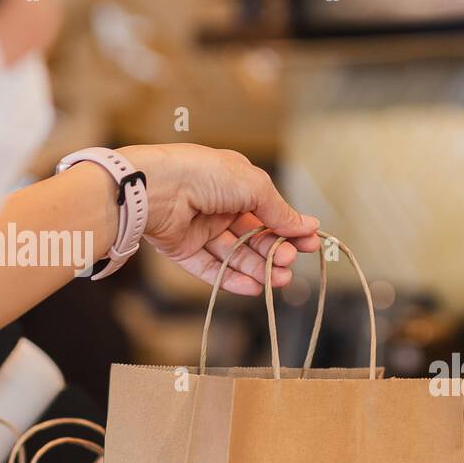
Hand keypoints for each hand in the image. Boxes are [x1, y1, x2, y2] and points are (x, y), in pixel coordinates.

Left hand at [118, 144, 320, 295]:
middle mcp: (218, 206)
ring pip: (235, 255)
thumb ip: (280, 210)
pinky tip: (253, 288)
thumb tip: (307, 226)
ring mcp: (200, 228)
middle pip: (254, 236)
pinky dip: (232, 279)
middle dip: (274, 252)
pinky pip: (211, 268)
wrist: (154, 187)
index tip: (309, 244)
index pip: (268, 211)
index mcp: (234, 183)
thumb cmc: (204, 174)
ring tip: (278, 281)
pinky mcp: (182, 249)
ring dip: (258, 269)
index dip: (289, 228)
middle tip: (289, 263)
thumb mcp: (253, 186)